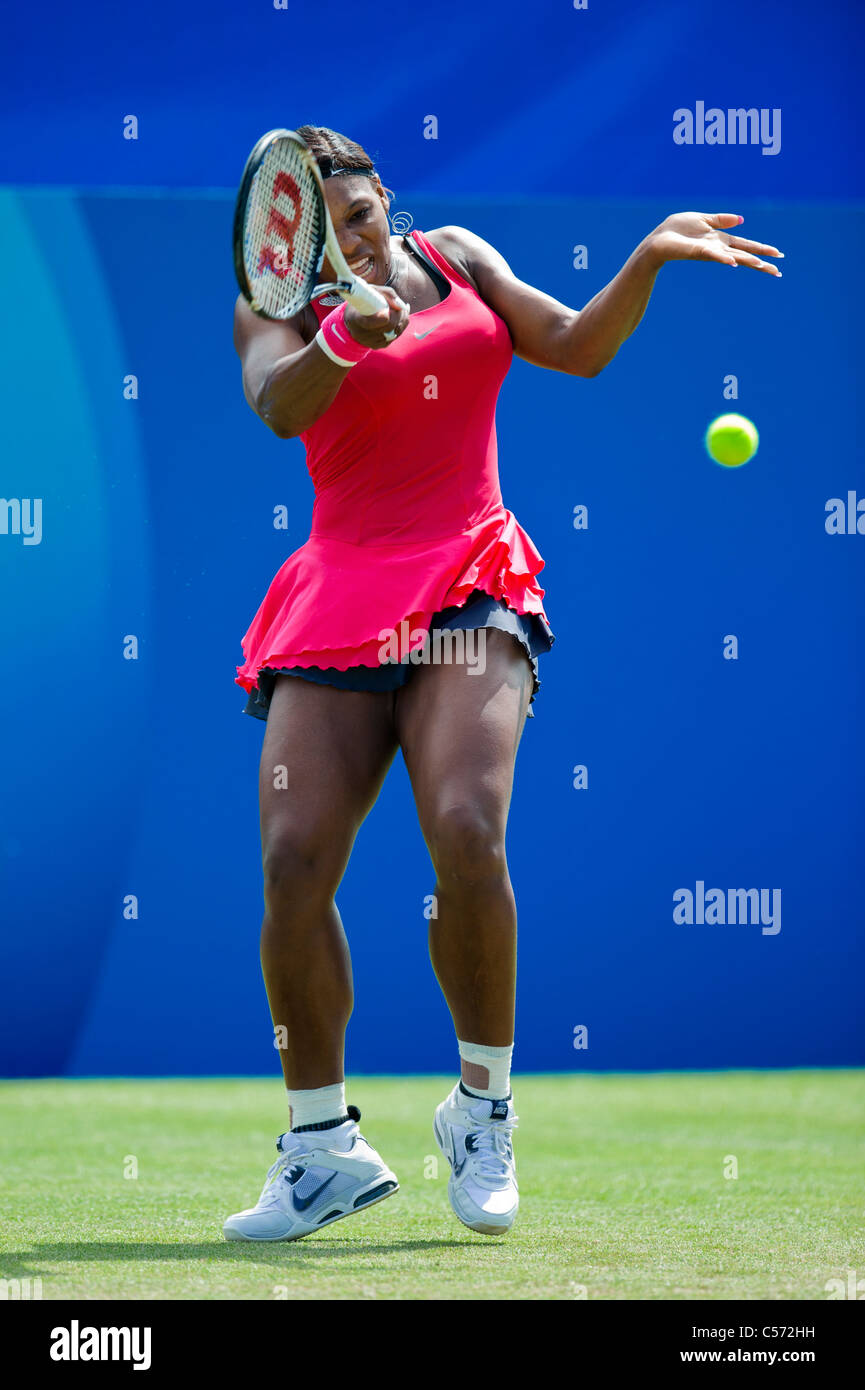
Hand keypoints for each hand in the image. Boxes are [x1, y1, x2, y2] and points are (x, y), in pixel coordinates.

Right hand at [345, 285, 409, 348]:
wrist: (352, 318)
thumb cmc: (363, 300)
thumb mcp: (372, 291)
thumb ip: (388, 294)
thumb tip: (402, 305)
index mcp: (356, 318)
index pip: (372, 322)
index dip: (384, 317)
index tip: (389, 309)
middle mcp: (361, 333)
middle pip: (389, 326)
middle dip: (400, 315)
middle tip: (402, 307)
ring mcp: (369, 342)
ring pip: (395, 333)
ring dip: (402, 321)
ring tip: (401, 311)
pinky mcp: (376, 346)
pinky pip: (394, 338)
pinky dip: (400, 327)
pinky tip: (399, 319)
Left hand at [646, 212, 783, 275]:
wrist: (658, 240)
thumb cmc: (676, 230)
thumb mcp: (702, 219)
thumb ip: (721, 220)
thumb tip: (742, 220)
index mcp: (720, 240)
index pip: (746, 245)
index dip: (762, 249)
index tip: (778, 255)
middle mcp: (718, 248)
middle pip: (744, 255)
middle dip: (761, 263)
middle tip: (778, 272)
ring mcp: (709, 251)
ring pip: (732, 257)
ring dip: (747, 261)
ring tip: (762, 266)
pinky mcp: (698, 251)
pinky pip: (713, 254)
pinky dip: (723, 258)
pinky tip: (734, 262)